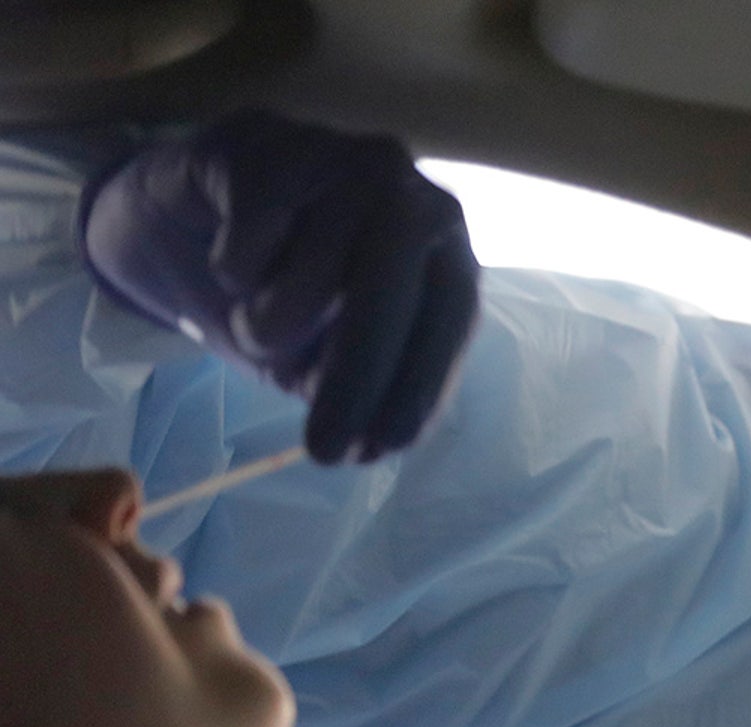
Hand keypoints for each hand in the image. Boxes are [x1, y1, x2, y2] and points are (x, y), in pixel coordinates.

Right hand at [79, 111, 481, 463]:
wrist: (197, 203)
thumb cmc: (288, 283)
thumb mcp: (338, 344)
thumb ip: (367, 382)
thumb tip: (374, 446)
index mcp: (443, 243)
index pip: (447, 320)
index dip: (418, 388)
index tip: (382, 448)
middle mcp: (405, 192)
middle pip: (387, 297)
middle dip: (356, 383)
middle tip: (321, 451)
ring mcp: (338, 158)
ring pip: (307, 281)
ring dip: (268, 330)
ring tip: (256, 319)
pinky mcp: (265, 145)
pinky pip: (244, 250)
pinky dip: (230, 277)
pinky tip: (231, 254)